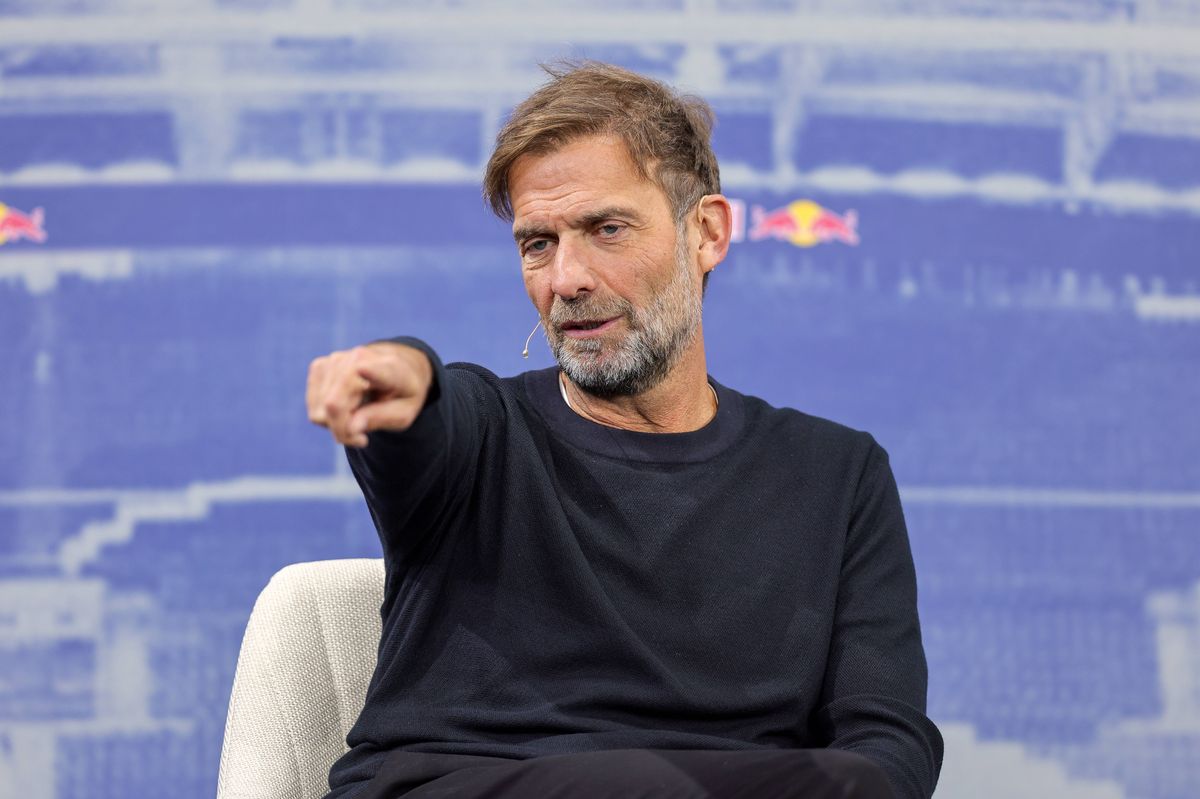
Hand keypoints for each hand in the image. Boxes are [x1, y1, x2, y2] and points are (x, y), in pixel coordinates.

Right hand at [306, 343, 432, 447]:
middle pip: (334, 406)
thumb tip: (351, 428)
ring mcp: (334, 360)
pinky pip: (314, 410)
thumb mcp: (403, 414)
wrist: (391, 371)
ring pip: (320, 412)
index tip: (362, 369)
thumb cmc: (399, 395)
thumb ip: (380, 418)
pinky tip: (345, 409)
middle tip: (361, 438)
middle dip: (344, 432)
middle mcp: (359, 358)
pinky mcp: (318, 367)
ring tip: (357, 418)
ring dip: (336, 426)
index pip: (378, 371)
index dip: (370, 372)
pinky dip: (327, 418)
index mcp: (391, 369)